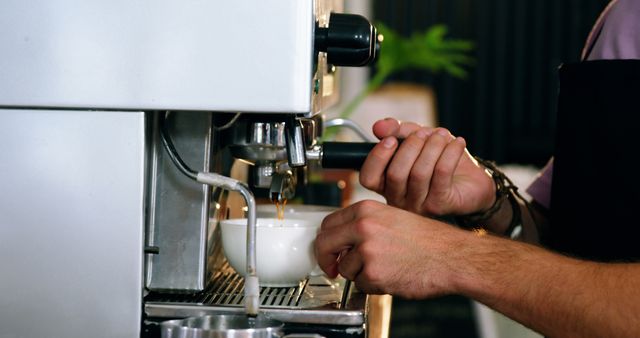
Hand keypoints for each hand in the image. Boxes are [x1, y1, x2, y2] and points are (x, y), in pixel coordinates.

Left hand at [314, 199, 466, 297]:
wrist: (452, 257)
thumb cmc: (429, 241)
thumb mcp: (393, 218)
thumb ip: (364, 225)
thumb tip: (341, 240)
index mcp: (366, 209)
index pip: (328, 223)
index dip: (326, 240)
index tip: (329, 250)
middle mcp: (363, 226)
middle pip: (324, 244)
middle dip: (326, 259)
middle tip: (332, 268)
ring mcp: (367, 250)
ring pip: (345, 268)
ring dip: (359, 274)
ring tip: (384, 268)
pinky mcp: (373, 272)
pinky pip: (361, 285)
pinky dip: (373, 286)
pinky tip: (392, 276)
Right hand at [359, 118, 495, 215]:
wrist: (473, 181)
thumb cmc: (440, 161)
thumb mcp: (418, 139)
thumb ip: (398, 131)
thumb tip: (379, 126)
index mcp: (387, 184)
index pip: (369, 177)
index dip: (378, 157)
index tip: (392, 139)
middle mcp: (398, 199)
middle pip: (395, 174)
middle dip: (411, 146)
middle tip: (425, 133)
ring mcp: (419, 205)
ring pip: (419, 173)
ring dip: (432, 147)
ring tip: (443, 136)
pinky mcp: (440, 205)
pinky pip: (442, 174)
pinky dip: (450, 153)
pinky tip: (458, 143)